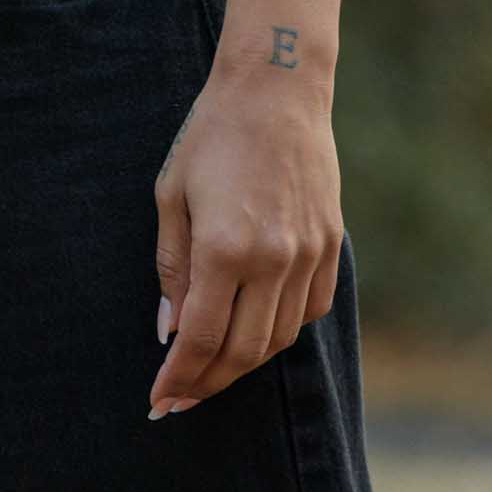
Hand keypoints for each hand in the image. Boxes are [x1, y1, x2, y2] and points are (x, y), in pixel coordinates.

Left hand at [148, 64, 342, 417]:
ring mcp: (308, 256)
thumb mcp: (172, 194)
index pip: (200, 338)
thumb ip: (171, 267)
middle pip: (242, 351)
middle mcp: (272, 260)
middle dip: (207, 382)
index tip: (160, 400)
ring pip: (279, 339)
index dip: (179, 377)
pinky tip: (256, 329)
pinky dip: (281, 330)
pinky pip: (308, 311)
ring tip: (213, 368)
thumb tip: (169, 331)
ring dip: (244, 362)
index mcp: (223, 247)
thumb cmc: (212, 135)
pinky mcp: (331, 247)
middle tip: (181, 397)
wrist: (275, 91)